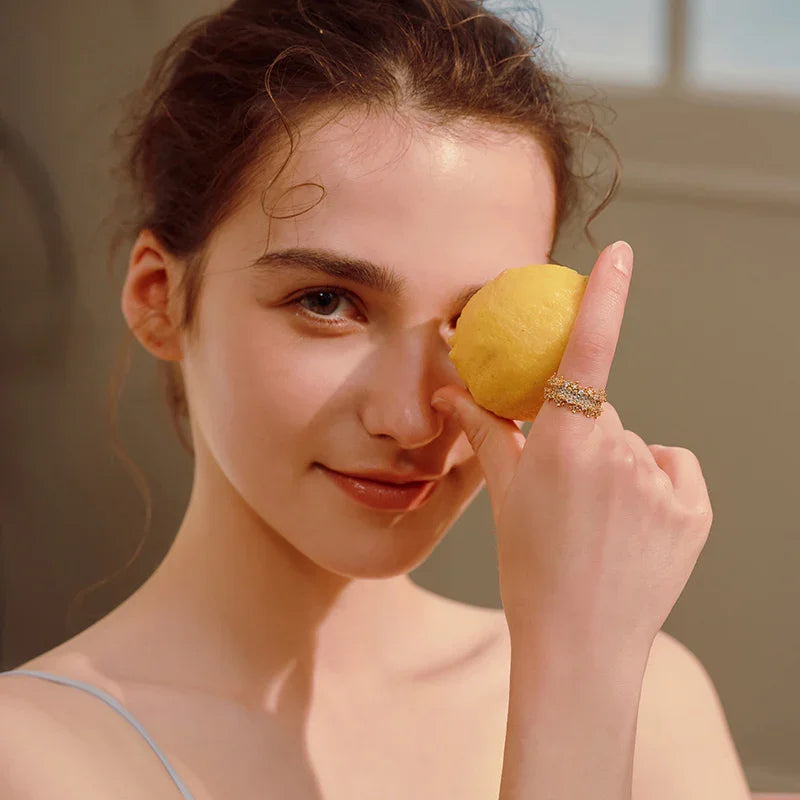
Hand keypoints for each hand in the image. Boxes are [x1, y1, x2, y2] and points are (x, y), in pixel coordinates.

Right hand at [431, 241, 712, 652]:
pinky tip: (633, 526)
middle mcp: (619, 458)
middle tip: (566, 488)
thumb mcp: (506, 495)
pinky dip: (654, 486)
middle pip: (603, 415)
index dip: (604, 298)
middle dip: (582, 435)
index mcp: (566, 448)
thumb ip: (486, 431)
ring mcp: (662, 486)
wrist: (579, 645)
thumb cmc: (530, 568)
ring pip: (636, 445)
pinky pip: (671, 470)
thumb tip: (453, 392)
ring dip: (617, 466)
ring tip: (598, 521)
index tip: (619, 253)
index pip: (586, 355)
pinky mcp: (693, 510)